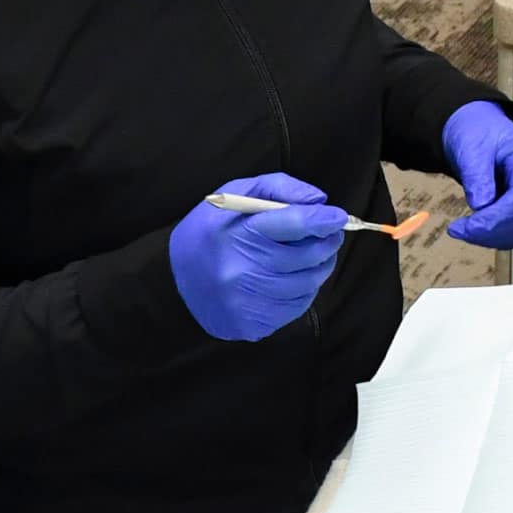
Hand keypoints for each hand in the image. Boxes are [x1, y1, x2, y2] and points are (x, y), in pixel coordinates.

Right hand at [169, 173, 348, 340]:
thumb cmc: (208, 232)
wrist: (173, 282)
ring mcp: (249, 301)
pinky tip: (292, 278)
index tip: (339, 217)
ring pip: (308, 283)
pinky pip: (297, 306)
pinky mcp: (253, 324)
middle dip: (327, 242)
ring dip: (320, 266)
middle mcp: (243, 270)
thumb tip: (319, 201)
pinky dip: (304, 290)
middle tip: (331, 234)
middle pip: (307, 256)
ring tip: (314, 255)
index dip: (323, 220)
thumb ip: (277, 188)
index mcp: (237, 233)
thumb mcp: (234, 195)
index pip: (294, 223)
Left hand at [441, 101, 512, 248]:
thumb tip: (481, 206)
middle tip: (460, 230)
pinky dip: (502, 237)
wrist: (482, 131)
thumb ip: (477, 176)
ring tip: (467, 230)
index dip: (497, 218)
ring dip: (496, 238)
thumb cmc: (480, 133)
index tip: (469, 227)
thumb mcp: (472, 148)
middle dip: (493, 231)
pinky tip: (479, 231)